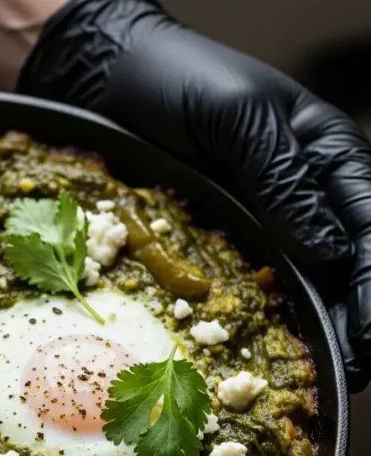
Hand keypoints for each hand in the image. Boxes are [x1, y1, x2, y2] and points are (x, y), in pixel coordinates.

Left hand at [18, 0, 370, 390]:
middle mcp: (301, 195)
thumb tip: (330, 253)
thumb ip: (285, 181)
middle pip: (345, 266)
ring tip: (321, 375)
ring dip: (313, 328)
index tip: (368, 338)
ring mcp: (259, 221)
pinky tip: (261, 347)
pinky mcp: (218, 239)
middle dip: (353, 319)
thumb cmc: (179, 81)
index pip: (368, 230)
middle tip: (349, 370)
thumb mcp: (239, 118)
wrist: (110, 82)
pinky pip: (248, 284)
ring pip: (302, 283)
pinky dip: (260, 317)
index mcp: (326, 158)